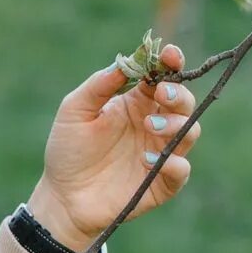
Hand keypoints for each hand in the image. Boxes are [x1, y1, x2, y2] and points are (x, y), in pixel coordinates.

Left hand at [28, 44, 199, 249]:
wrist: (62, 197)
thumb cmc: (67, 151)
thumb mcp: (74, 111)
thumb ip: (98, 85)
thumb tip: (125, 61)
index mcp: (135, 104)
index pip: (163, 77)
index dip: (172, 63)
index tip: (171, 55)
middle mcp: (153, 125)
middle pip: (183, 102)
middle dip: (179, 94)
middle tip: (161, 94)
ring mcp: (160, 153)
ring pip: (190, 132)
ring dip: (177, 124)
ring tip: (150, 125)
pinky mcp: (161, 183)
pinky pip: (181, 170)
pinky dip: (173, 162)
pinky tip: (146, 159)